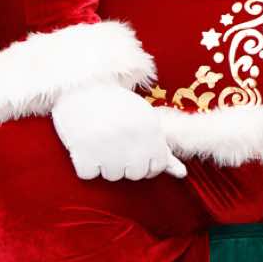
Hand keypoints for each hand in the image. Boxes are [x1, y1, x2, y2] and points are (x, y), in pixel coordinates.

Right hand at [51, 84, 186, 181]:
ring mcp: (107, 146)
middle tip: (115, 145)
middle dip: (126, 164)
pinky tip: (85, 146)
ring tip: (99, 142)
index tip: (135, 153)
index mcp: (150, 129)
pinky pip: (88, 174)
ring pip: (112, 176)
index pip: (157, 166)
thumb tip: (182, 174)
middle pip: (135, 174)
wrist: (80, 85)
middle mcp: (132, 139)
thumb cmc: (116, 105)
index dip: (146, 163)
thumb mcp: (144, 119)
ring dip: (105, 165)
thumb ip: (162, 148)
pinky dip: (85, 165)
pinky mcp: (82, 151)